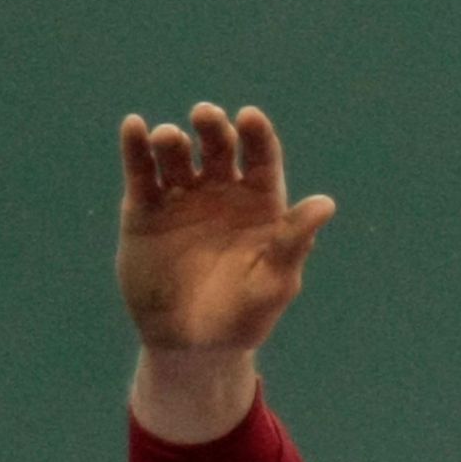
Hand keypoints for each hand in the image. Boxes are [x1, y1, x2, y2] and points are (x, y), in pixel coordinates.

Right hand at [118, 103, 333, 441]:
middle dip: (213, 128)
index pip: (261, 156)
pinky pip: (141, 172)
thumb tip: (326, 204)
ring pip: (177, 156)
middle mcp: (221, 191)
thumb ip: (293, 241)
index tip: (250, 117)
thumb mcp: (273, 282)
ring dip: (172, 140)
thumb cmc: (243, 317)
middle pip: (219, 147)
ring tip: (168, 138)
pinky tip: (134, 126)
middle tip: (205, 116)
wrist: (189, 345)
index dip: (257, 134)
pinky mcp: (144, 209)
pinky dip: (136, 148)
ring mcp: (181, 197)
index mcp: (259, 202)